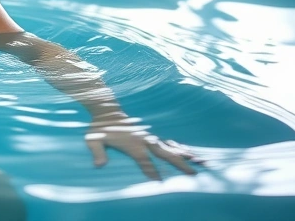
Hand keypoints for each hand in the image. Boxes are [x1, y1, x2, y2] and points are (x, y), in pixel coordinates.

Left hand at [85, 113, 201, 179]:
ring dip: (185, 155)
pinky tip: (189, 153)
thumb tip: (99, 165)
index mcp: (132, 144)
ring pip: (171, 148)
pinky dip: (179, 148)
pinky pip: (167, 142)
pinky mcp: (150, 135)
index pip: (144, 161)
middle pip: (165, 154)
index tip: (161, 183)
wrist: (106, 110)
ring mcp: (149, 137)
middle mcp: (144, 140)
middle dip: (179, 164)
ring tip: (201, 162)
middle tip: (193, 174)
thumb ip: (97, 152)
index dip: (152, 172)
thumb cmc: (99, 128)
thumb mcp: (93, 140)